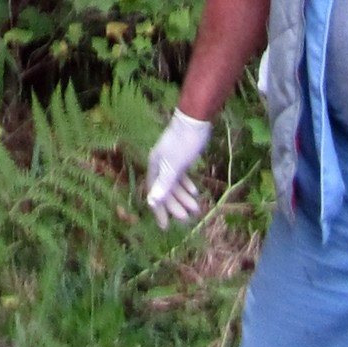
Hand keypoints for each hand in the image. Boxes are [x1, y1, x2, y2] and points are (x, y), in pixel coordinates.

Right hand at [145, 110, 213, 228]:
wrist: (194, 120)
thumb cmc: (183, 143)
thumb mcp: (174, 166)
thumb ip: (164, 184)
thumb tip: (151, 203)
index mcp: (155, 166)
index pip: (154, 193)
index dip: (159, 210)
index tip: (165, 226)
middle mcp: (160, 164)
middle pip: (165, 190)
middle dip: (175, 205)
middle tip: (186, 219)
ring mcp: (170, 160)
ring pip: (175, 184)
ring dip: (184, 197)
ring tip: (196, 209)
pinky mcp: (181, 156)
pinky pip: (181, 176)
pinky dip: (187, 185)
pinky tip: (195, 191)